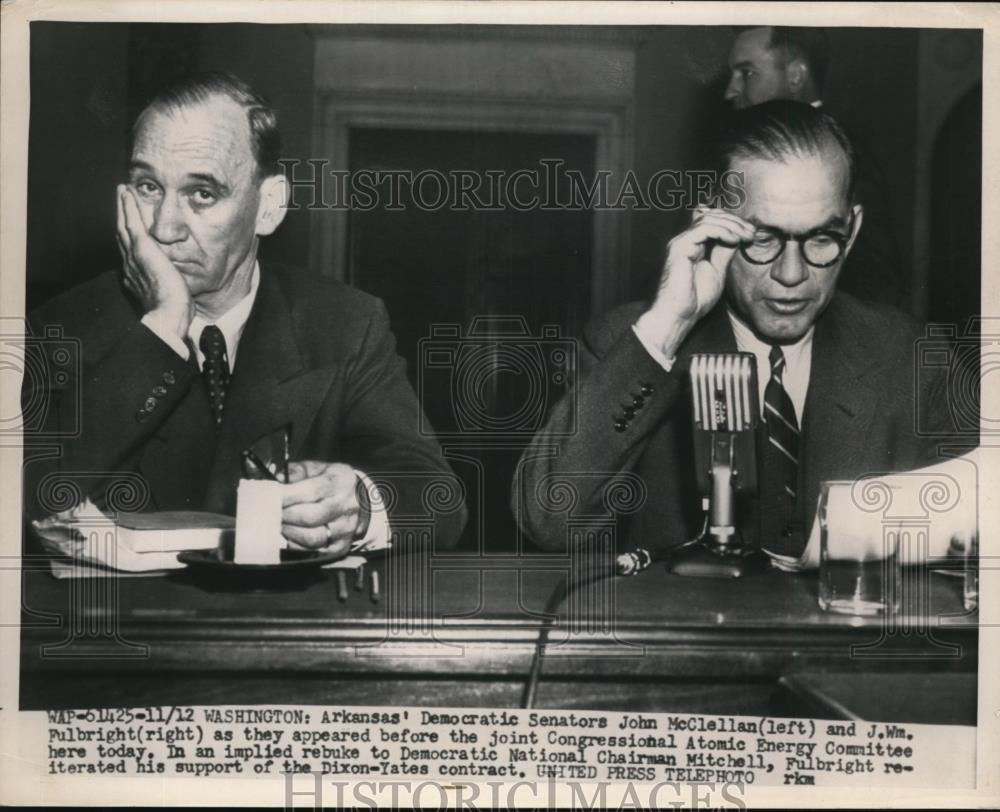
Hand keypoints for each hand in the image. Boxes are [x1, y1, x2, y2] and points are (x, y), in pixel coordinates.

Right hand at [115, 184, 192, 338]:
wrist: (168, 314)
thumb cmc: (173, 311)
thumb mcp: (169, 297)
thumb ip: (167, 287)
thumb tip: (174, 288)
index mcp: (136, 275)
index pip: (130, 252)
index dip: (128, 237)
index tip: (128, 226)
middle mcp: (130, 264)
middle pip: (123, 235)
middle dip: (122, 217)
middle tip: (121, 200)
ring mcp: (133, 255)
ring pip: (124, 224)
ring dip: (123, 206)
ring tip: (122, 191)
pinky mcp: (141, 248)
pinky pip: (131, 221)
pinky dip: (128, 206)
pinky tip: (126, 192)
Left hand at [280, 461, 366, 553]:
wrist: (360, 500)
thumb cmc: (333, 483)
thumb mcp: (318, 469)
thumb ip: (296, 471)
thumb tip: (275, 478)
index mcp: (341, 482)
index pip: (311, 491)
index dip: (287, 496)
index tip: (270, 496)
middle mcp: (347, 506)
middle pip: (310, 517)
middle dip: (285, 515)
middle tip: (272, 512)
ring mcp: (346, 529)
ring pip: (311, 537)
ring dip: (289, 532)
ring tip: (280, 524)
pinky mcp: (340, 547)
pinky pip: (313, 552)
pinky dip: (296, 545)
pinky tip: (289, 536)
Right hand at [641, 208, 755, 355]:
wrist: (680, 315)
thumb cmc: (695, 299)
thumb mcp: (718, 271)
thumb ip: (724, 252)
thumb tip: (737, 236)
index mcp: (693, 245)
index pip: (713, 221)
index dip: (734, 223)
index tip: (751, 234)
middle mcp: (685, 240)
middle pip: (711, 216)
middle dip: (735, 221)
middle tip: (752, 232)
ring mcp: (681, 242)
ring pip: (708, 219)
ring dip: (731, 225)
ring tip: (745, 236)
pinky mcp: (679, 247)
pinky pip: (703, 229)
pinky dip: (722, 231)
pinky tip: (734, 240)